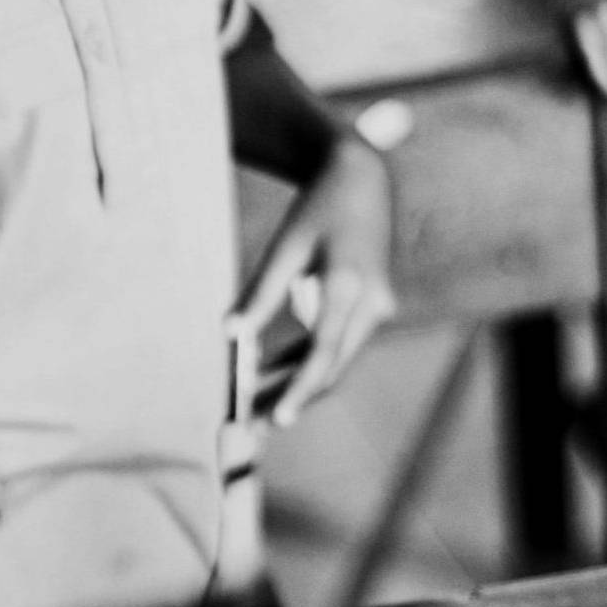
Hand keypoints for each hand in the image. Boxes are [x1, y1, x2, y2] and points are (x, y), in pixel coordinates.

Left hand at [231, 135, 395, 428]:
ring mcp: (377, 307)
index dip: (300, 388)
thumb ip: (259, 293)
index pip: (323, 351)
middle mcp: (371, 303)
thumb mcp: (283, 248)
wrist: (362, 180)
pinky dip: (308, 361)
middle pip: (332, 367)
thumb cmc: (316, 210)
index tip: (277, 417)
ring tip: (256, 409)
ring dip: (300, 386)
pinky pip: (338, 345)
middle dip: (294, 399)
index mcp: (347, 286)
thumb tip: (228, 333)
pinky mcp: (372, 308)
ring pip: (337, 361)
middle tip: (253, 427)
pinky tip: (274, 375)